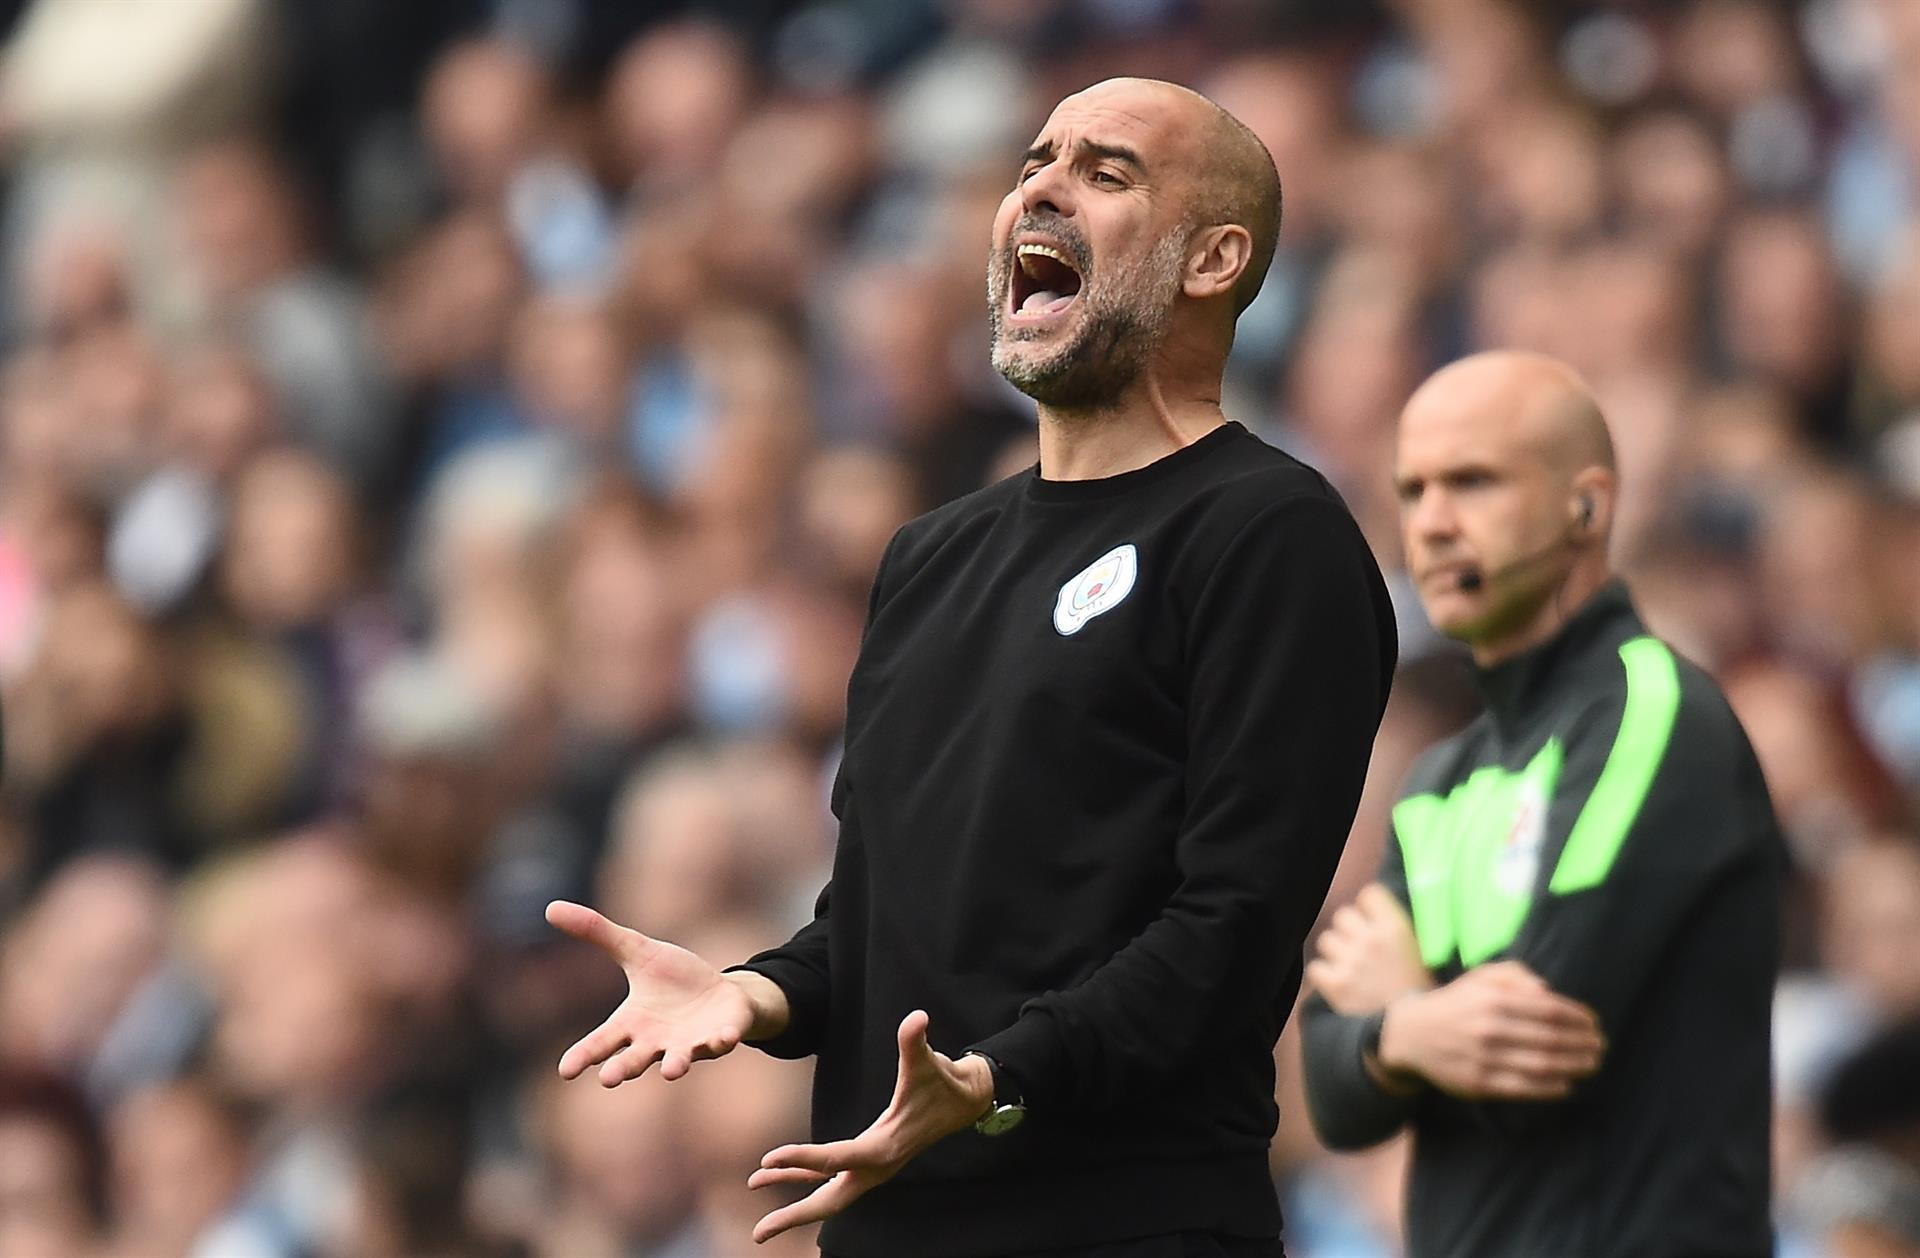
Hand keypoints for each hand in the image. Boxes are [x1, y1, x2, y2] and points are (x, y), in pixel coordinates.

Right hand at [545, 900, 783, 1086]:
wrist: (719, 994)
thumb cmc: (672, 978)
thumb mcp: (636, 950)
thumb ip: (598, 933)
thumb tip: (551, 907)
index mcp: (632, 1024)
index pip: (601, 1042)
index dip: (583, 1055)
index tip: (565, 1071)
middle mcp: (657, 1042)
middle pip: (635, 1060)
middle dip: (623, 1069)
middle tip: (609, 1078)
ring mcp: (689, 1044)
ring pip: (678, 1060)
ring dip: (675, 1065)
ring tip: (670, 1071)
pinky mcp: (720, 1037)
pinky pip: (720, 1042)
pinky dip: (721, 1042)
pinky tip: (724, 1038)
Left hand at [746, 1010, 993, 1242]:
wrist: (966, 1101)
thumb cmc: (944, 1082)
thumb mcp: (929, 1062)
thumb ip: (916, 1043)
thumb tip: (918, 1018)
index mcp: (884, 1149)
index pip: (835, 1159)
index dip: (801, 1160)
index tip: (767, 1159)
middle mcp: (876, 1167)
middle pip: (830, 1201)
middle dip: (794, 1216)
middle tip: (758, 1231)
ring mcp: (872, 1168)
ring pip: (827, 1192)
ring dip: (791, 1194)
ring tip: (753, 1184)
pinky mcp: (869, 1161)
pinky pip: (830, 1175)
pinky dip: (804, 1175)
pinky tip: (778, 1172)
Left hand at [1306, 883, 1432, 1014]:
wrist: (1411, 1033)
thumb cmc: (1421, 993)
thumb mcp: (1421, 952)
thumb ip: (1398, 929)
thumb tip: (1379, 910)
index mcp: (1395, 928)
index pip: (1368, 894)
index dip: (1368, 908)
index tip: (1371, 921)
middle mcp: (1370, 939)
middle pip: (1342, 915)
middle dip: (1348, 930)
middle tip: (1358, 949)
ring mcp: (1350, 961)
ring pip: (1326, 940)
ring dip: (1334, 953)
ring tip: (1348, 968)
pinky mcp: (1334, 984)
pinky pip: (1315, 967)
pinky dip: (1323, 976)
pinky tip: (1337, 985)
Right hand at [1377, 960, 1604, 1100]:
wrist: (1411, 1034)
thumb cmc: (1456, 1002)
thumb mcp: (1480, 977)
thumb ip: (1515, 976)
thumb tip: (1548, 991)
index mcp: (1493, 1000)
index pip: (1550, 1010)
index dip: (1578, 1017)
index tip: (1594, 1022)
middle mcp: (1490, 1029)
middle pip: (1551, 1039)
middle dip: (1583, 1043)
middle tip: (1600, 1046)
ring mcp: (1485, 1059)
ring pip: (1542, 1065)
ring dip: (1574, 1066)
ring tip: (1591, 1064)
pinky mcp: (1480, 1084)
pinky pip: (1524, 1088)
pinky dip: (1550, 1088)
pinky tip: (1566, 1084)